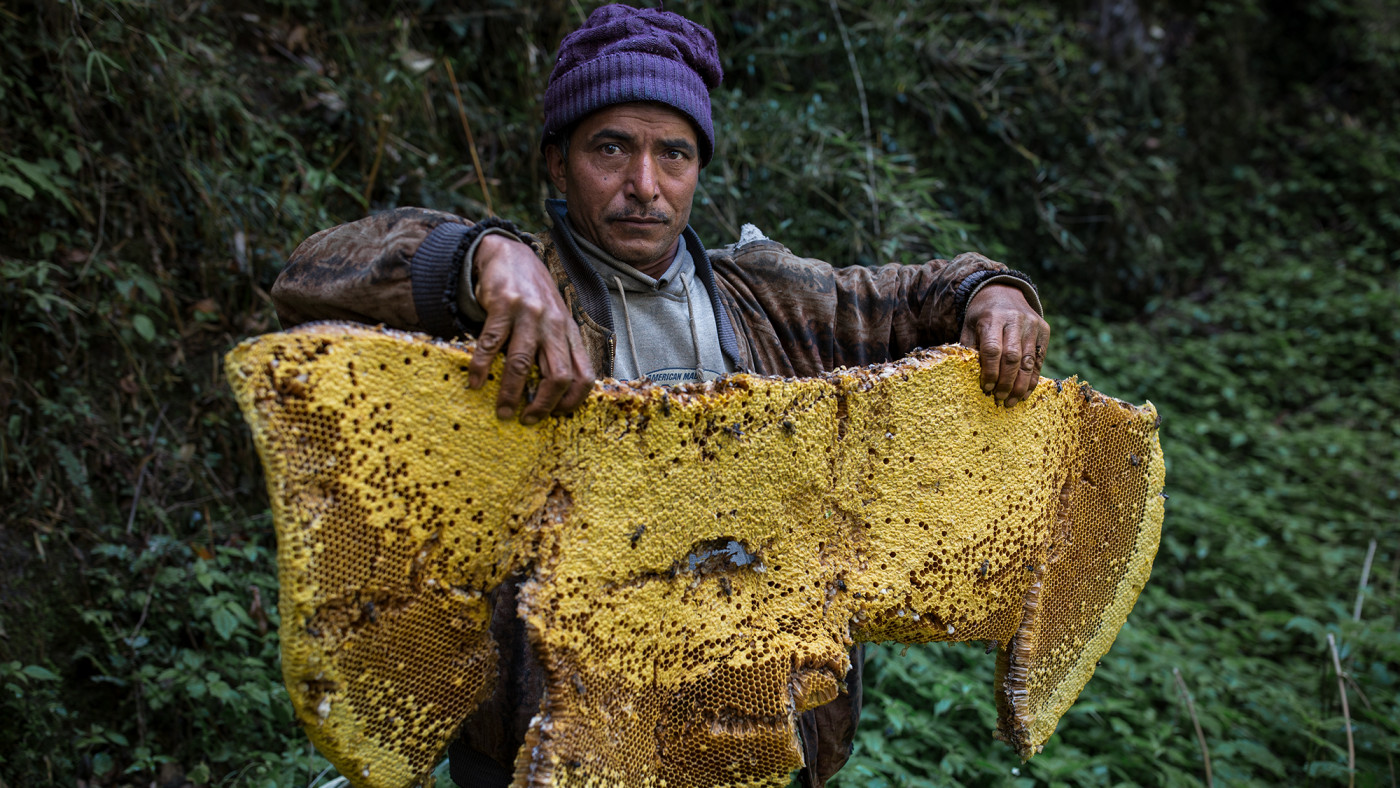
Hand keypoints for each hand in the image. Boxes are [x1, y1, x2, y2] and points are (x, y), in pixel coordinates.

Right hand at [467, 234, 594, 423]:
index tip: (557, 416)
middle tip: (528, 420)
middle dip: (544, 405)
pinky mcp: (504, 305)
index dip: (573, 400)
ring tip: (502, 411)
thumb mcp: (555, 320)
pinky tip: (474, 383)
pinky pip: (491, 344)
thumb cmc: (534, 297)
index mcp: (569, 332)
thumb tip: (552, 393)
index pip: (584, 374)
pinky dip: (481, 367)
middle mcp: (553, 324)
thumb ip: (556, 349)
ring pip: (523, 364)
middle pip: (558, 375)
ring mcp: (529, 314)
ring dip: (510, 393)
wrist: (510, 256)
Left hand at [958, 283, 1049, 407]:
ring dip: (1021, 385)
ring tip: (1012, 401)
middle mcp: (1015, 320)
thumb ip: (970, 349)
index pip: (993, 350)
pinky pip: (1039, 359)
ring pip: (1029, 360)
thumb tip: (970, 378)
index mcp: (992, 318)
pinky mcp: (1044, 330)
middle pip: (1013, 357)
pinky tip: (1025, 393)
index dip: (990, 372)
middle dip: (1006, 382)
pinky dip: (1033, 378)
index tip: (986, 388)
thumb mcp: (969, 326)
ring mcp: (1032, 324)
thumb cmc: (982, 315)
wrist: (1003, 291)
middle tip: (999, 399)